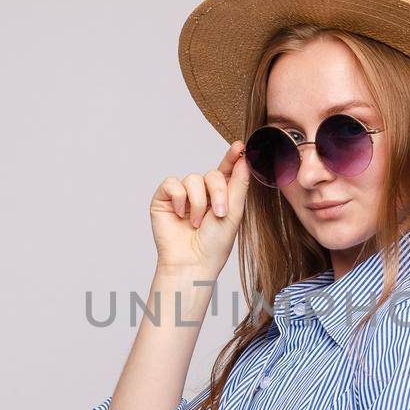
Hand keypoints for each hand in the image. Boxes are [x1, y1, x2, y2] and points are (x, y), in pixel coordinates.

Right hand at [150, 140, 250, 277]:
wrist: (192, 263)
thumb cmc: (214, 245)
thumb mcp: (233, 212)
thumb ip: (238, 184)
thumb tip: (244, 158)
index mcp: (220, 196)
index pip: (226, 171)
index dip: (232, 157)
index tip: (239, 147)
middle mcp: (201, 193)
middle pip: (212, 174)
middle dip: (218, 192)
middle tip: (218, 213)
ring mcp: (182, 195)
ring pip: (192, 178)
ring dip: (197, 202)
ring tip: (196, 223)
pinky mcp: (164, 199)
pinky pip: (172, 183)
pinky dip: (179, 198)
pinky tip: (180, 214)